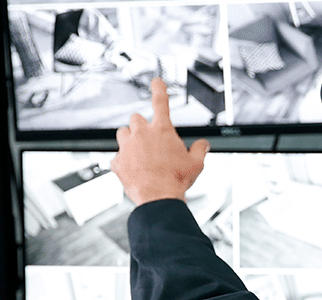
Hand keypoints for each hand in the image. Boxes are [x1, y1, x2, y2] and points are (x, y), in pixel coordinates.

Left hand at [111, 77, 209, 205]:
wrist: (158, 197)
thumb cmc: (176, 179)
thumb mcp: (196, 164)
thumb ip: (200, 149)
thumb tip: (203, 144)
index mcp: (162, 131)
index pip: (161, 103)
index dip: (159, 89)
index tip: (156, 81)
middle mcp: (142, 134)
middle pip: (136, 118)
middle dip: (142, 126)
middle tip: (149, 139)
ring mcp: (127, 147)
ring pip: (123, 133)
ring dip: (130, 139)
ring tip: (139, 153)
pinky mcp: (117, 161)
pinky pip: (117, 157)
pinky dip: (124, 162)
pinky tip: (134, 170)